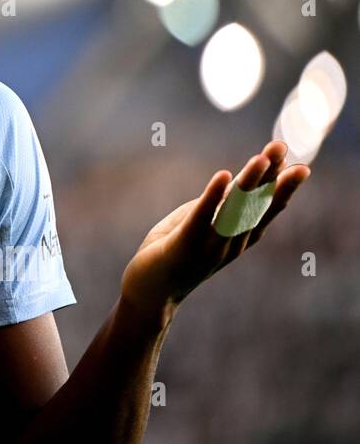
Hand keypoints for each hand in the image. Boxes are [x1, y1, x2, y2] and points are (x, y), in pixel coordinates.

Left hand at [119, 140, 309, 327]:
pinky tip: (223, 176)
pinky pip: (201, 218)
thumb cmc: (171, 256)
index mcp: (236, 238)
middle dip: (272, 177)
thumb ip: (213, 207)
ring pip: (235, 210)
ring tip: (261, 158)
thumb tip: (230, 183)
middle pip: (256, 206)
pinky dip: (213, 196)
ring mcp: (209, 246)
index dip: (280, 185)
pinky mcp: (184, 246)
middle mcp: (230, 243)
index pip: (264, 209)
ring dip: (249, 183)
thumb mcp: (194, 225)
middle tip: (283, 148)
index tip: (294, 160)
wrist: (148, 295)